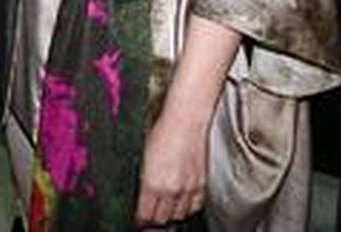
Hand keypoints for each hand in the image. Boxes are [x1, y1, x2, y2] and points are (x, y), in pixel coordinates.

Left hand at [135, 104, 207, 226]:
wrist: (187, 119)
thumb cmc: (163, 130)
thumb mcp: (143, 155)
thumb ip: (142, 179)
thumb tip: (139, 193)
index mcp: (153, 184)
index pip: (145, 216)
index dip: (140, 220)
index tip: (138, 218)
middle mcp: (172, 190)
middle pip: (162, 219)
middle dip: (154, 219)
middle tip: (150, 216)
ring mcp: (189, 189)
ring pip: (179, 215)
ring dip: (171, 214)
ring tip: (165, 209)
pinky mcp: (202, 185)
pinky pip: (195, 206)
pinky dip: (188, 207)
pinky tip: (182, 201)